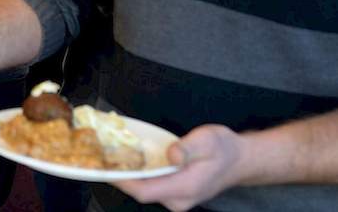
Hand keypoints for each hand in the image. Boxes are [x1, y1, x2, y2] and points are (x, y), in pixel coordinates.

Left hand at [114, 125, 245, 210]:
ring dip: (126, 175)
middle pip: (140, 191)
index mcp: (185, 187)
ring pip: (143, 190)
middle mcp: (179, 199)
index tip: (103, 168)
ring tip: (107, 157)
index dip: (122, 180)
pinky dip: (137, 175)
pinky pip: (150, 187)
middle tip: (98, 156)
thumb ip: (187, 148)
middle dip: (119, 175)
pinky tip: (126, 161)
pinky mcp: (174, 195)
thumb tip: (172, 155)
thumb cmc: (224, 149)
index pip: (144, 191)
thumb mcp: (208, 140)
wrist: (240, 160)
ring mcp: (176, 200)